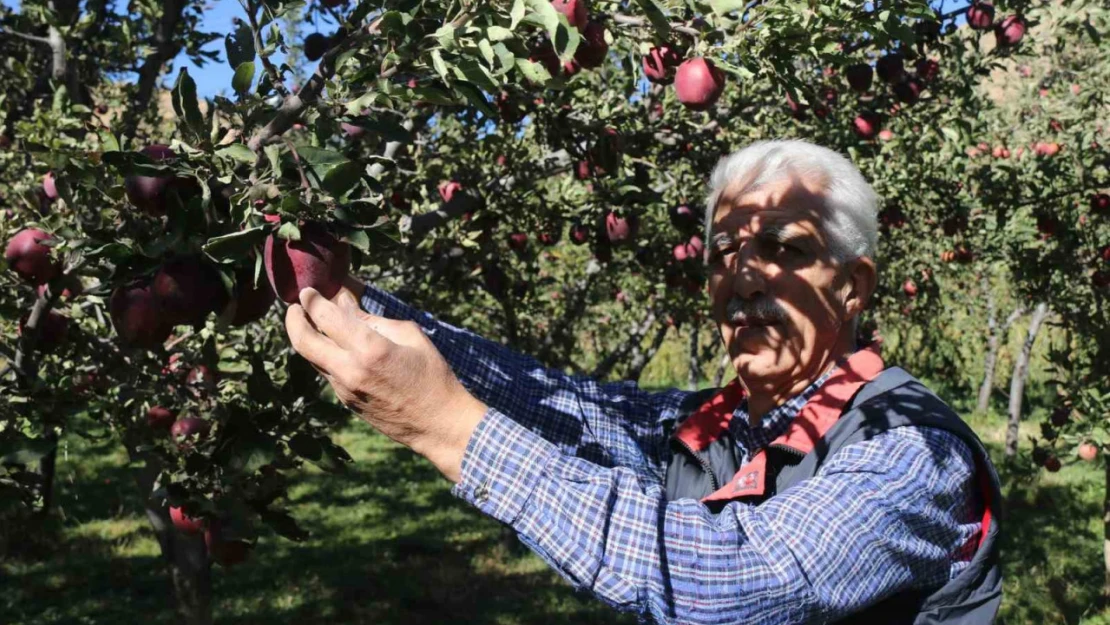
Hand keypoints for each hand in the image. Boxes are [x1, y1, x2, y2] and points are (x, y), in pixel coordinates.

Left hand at [284, 287, 487, 481]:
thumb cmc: (432, 375)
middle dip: (293, 319)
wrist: (437, 424)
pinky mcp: (346, 400)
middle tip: (295, 307)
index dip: (312, 300)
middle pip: (302, 341)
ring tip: (313, 321)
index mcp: (369, 349)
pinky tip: (336, 346)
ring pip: (312, 357)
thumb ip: (373, 320)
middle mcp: (349, 369)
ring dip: (307, 337)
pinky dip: (325, 354)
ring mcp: (344, 388)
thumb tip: (346, 304)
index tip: (308, 291)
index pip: (326, 317)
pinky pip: (327, 371)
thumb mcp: (410, 337)